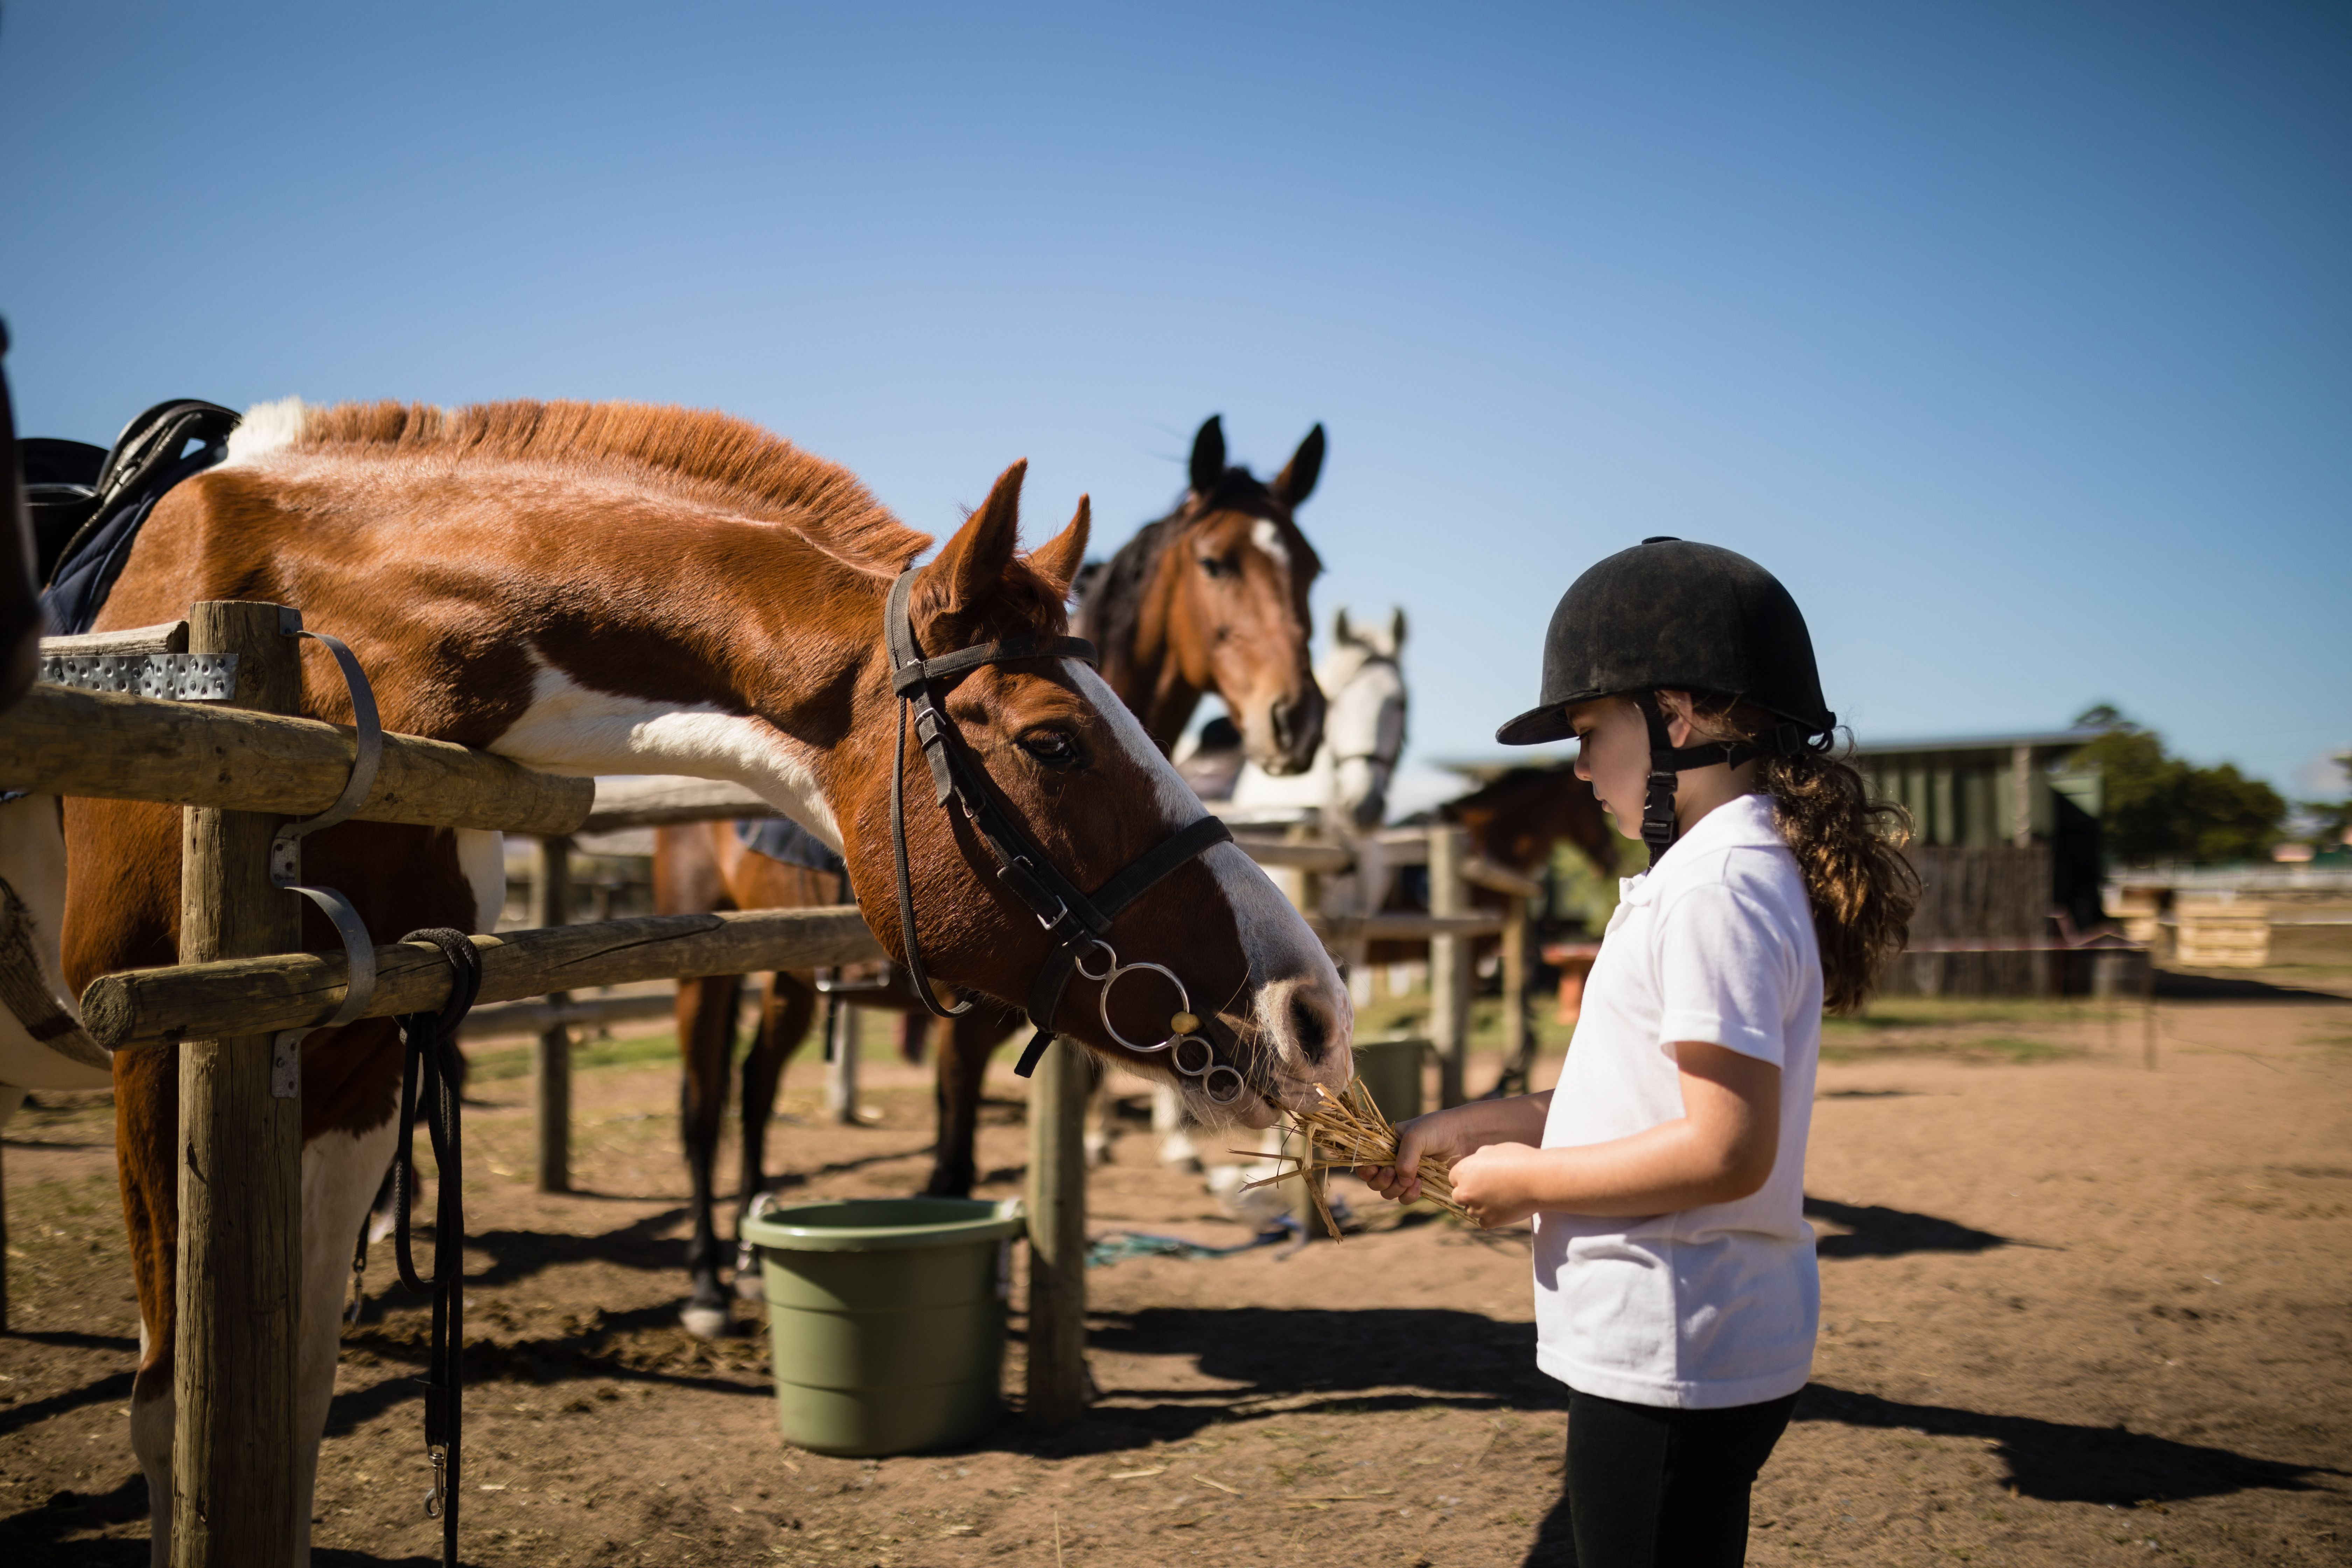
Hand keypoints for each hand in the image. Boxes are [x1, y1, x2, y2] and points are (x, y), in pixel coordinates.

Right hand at [1356, 1105, 1481, 1204]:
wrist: (1464, 1137)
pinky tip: (1420, 1183)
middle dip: (1381, 1181)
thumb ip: (1404, 1157)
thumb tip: (1401, 1179)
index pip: (1366, 1160)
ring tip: (1411, 1179)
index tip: (1374, 1169)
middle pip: (1374, 1181)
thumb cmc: (1438, 1129)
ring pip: (1388, 1192)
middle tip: (1392, 1174)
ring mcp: (1406, 1174)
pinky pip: (1405, 1198)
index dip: (1366, 1168)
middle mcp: (1393, 1160)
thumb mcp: (1416, 1136)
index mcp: (1386, 1144)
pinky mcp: (1420, 1185)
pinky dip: (1409, 1194)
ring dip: (1395, 1189)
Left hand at [1447, 1142, 1545, 1228]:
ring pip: (1472, 1210)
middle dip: (1470, 1193)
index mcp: (1463, 1171)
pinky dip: (1491, 1217)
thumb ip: (1481, 1156)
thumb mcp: (1496, 1149)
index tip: (1480, 1177)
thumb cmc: (1519, 1159)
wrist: (1538, 1179)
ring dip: (1481, 1206)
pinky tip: (1504, 1207)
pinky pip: (1484, 1221)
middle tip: (1488, 1189)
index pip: (1454, 1178)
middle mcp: (1465, 1191)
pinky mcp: (1490, 1221)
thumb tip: (1477, 1159)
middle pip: (1458, 1196)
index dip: (1467, 1177)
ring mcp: (1477, 1209)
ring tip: (1501, 1196)